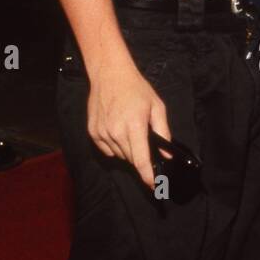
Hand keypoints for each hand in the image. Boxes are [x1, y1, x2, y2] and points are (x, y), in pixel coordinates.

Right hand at [87, 56, 171, 189]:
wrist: (109, 74)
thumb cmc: (136, 89)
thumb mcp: (156, 107)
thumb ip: (163, 132)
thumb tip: (167, 154)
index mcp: (134, 125)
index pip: (140, 159)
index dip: (147, 175)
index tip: (153, 186)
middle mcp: (116, 132)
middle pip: (131, 159)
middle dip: (140, 157)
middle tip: (143, 140)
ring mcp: (102, 133)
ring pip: (119, 155)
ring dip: (127, 150)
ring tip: (129, 130)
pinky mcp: (93, 132)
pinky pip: (107, 150)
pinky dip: (115, 147)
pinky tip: (118, 131)